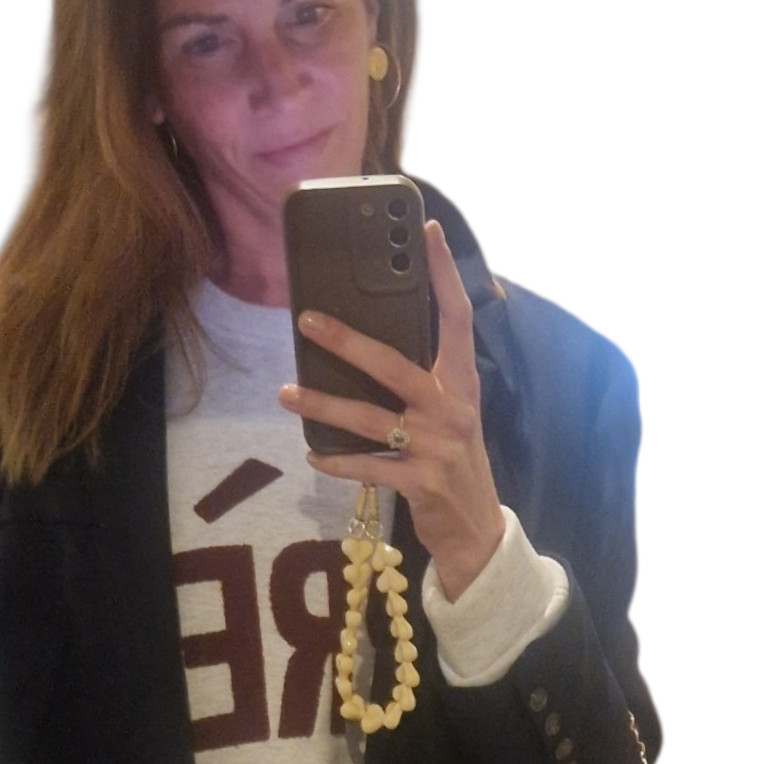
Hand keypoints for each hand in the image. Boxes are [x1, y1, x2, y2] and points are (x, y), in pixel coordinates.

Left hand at [279, 220, 503, 598]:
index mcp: (462, 385)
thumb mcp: (453, 416)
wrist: (477, 532)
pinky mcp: (420, 483)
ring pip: (370, 418)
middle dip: (348, 341)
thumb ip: (426, 382)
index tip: (425, 231)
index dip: (443, 273)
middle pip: (394, 364)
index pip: (458, 318)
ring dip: (323, 405)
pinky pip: (368, 467)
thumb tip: (371, 345)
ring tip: (286, 394)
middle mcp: (452, 410)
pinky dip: (337, 462)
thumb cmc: (455, 464)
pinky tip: (312, 453)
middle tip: (306, 320)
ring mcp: (436, 447)